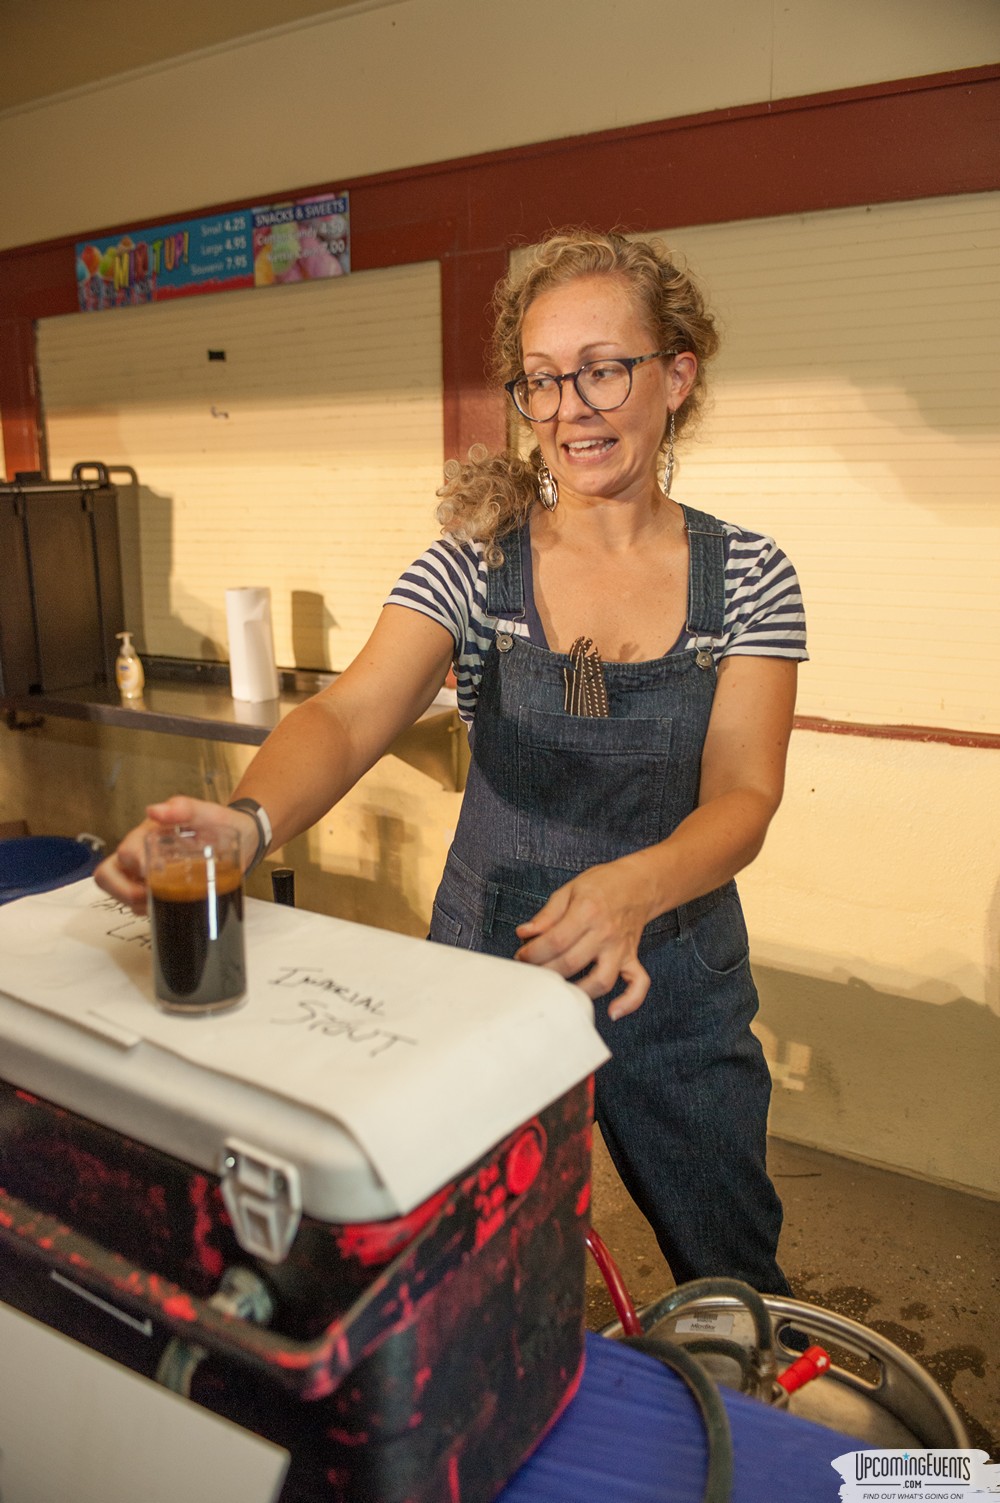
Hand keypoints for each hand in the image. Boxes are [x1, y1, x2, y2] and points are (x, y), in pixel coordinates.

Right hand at [93, 796, 257, 915]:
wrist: (241, 838)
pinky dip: (150, 910)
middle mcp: (140, 853)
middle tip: (152, 898)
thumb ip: (184, 808)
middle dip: (124, 893)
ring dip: (137, 905)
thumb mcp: (208, 813)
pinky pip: (140, 904)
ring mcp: (144, 873)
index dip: (134, 868)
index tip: (152, 876)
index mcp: (147, 834)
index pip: (125, 853)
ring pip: (120, 893)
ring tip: (167, 905)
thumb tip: (153, 810)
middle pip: (108, 876)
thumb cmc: (220, 823)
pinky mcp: (156, 888)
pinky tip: (173, 908)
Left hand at [513, 860, 651, 1019]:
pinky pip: (638, 983)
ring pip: (601, 981)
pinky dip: (629, 1001)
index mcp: (587, 912)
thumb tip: (524, 933)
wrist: (639, 882)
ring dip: (577, 992)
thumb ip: (547, 915)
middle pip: (571, 963)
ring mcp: (621, 948)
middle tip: (531, 971)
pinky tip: (612, 1012)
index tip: (521, 956)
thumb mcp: (569, 890)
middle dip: (545, 972)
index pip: (555, 941)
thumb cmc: (602, 884)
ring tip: (558, 990)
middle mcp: (605, 933)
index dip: (533, 953)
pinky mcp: (632, 957)